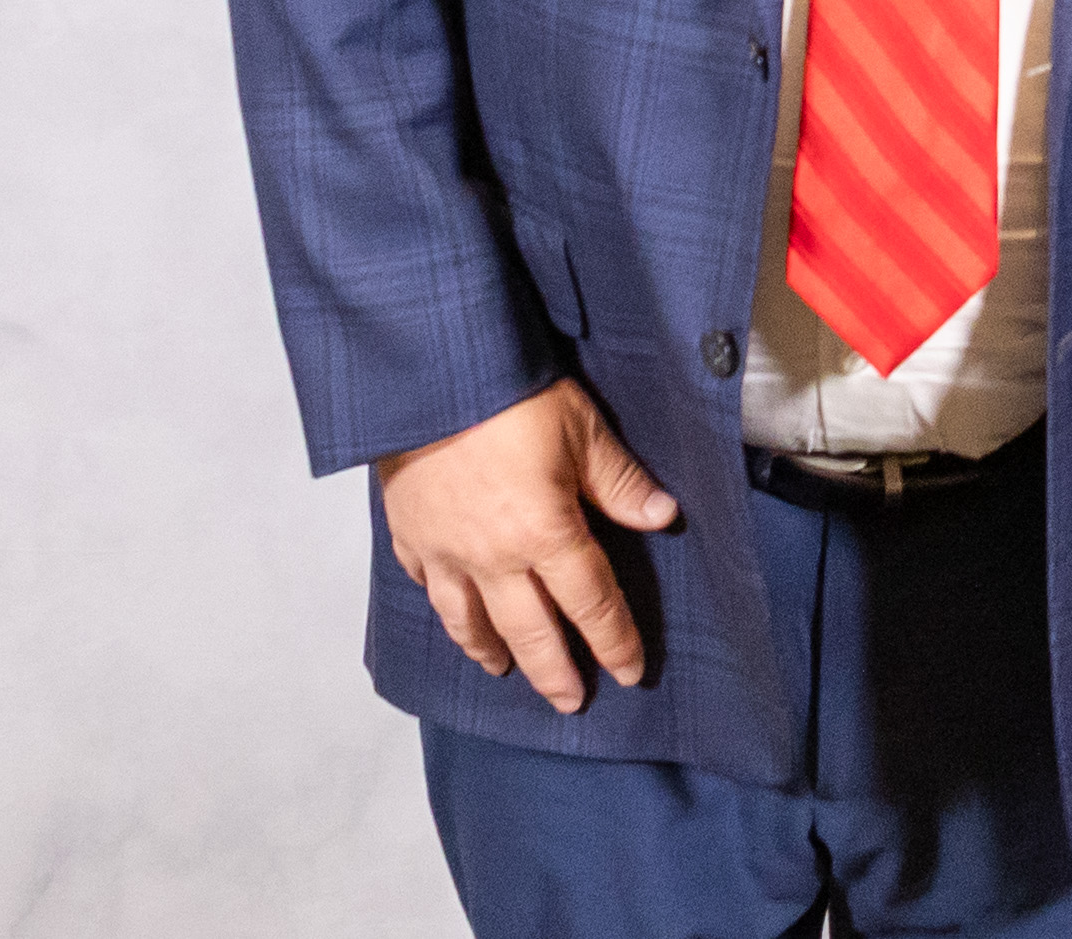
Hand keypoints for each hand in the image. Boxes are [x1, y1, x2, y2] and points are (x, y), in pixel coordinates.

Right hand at [373, 377, 679, 712]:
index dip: (614, 642)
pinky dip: (443, 609)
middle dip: (555, 672)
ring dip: (491, 652)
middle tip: (570, 700)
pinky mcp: (409, 533)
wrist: (428, 371)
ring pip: (471, 622)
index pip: (591, 604)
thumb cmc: (507, 393)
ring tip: (505, 670)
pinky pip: (426, 586)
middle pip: (531, 632)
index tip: (628, 672)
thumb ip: (620, 482)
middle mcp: (494, 557)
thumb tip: (663, 516)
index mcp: (545, 534)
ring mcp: (445, 551)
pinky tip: (452, 614)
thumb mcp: (582, 428)